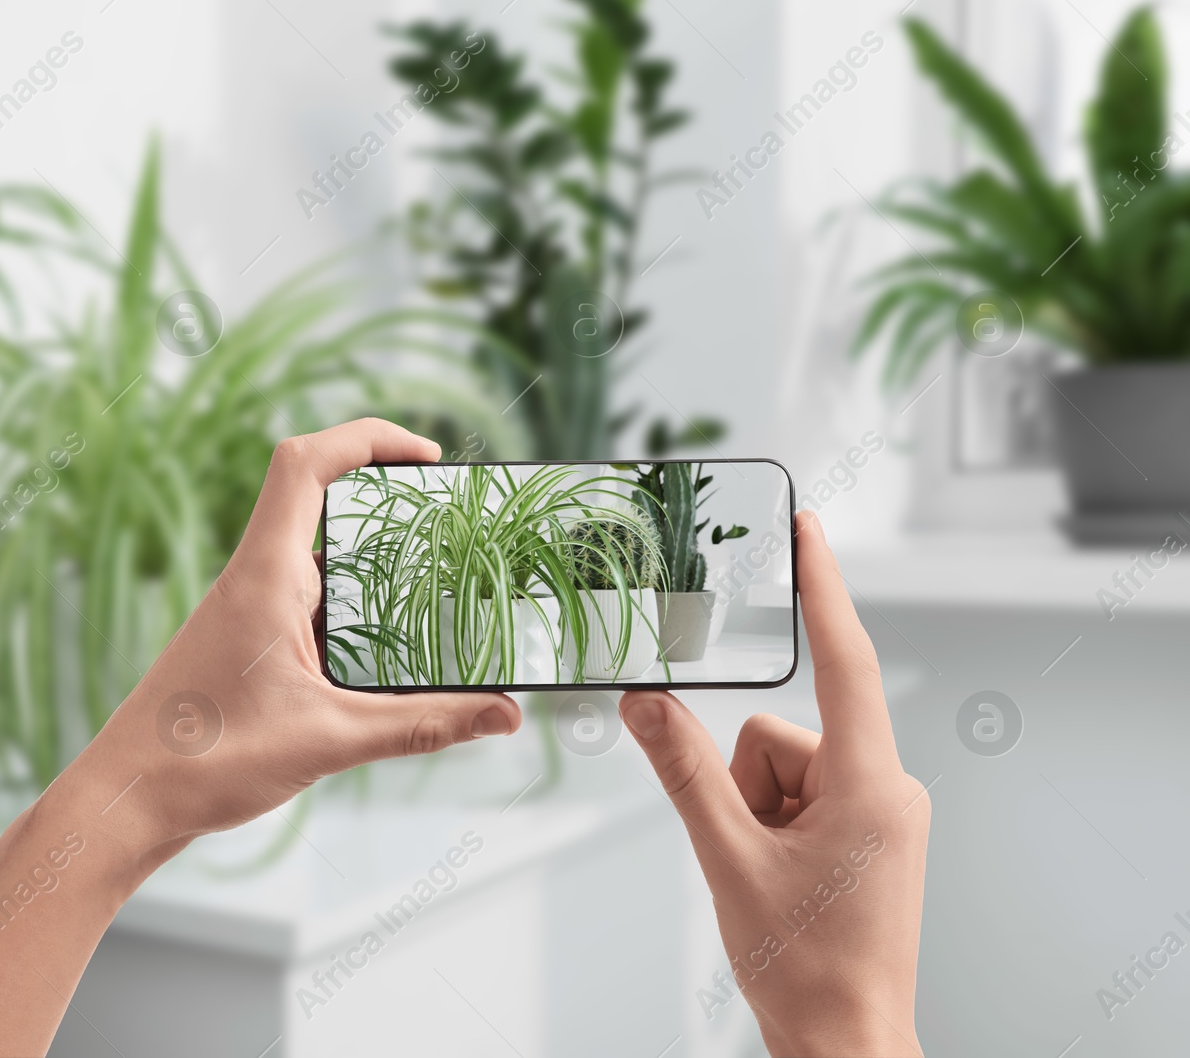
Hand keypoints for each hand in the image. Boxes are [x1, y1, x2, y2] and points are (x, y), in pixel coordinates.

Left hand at [59, 418, 523, 870]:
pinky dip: (353, 603)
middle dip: (387, 495)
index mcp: (265, 577)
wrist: (125, 801)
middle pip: (319, 496)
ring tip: (438, 578)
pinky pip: (309, 598)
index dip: (369, 438)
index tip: (428, 458)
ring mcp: (247, 608)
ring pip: (318, 552)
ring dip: (372, 554)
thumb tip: (506, 715)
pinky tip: (390, 643)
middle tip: (450, 518)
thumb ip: (424, 725)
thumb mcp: (331, 741)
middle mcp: (254, 578)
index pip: (308, 464)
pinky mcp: (246, 640)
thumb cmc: (205, 763)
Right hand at [619, 510, 928, 1056]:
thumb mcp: (727, 860)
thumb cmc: (805, 967)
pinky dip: (773, 824)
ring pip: (784, 766)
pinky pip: (802, 792)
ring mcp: (885, 810)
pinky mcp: (875, 829)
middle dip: (746, 787)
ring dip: (757, 812)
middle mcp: (890, 786)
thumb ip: (682, 771)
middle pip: (782, 735)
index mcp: (871, 784)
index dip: (822, 587)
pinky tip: (782, 877)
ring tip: (770, 876)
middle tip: (751, 856)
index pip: (845, 660)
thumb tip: (643, 700)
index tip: (809, 528)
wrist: (846, 1041)